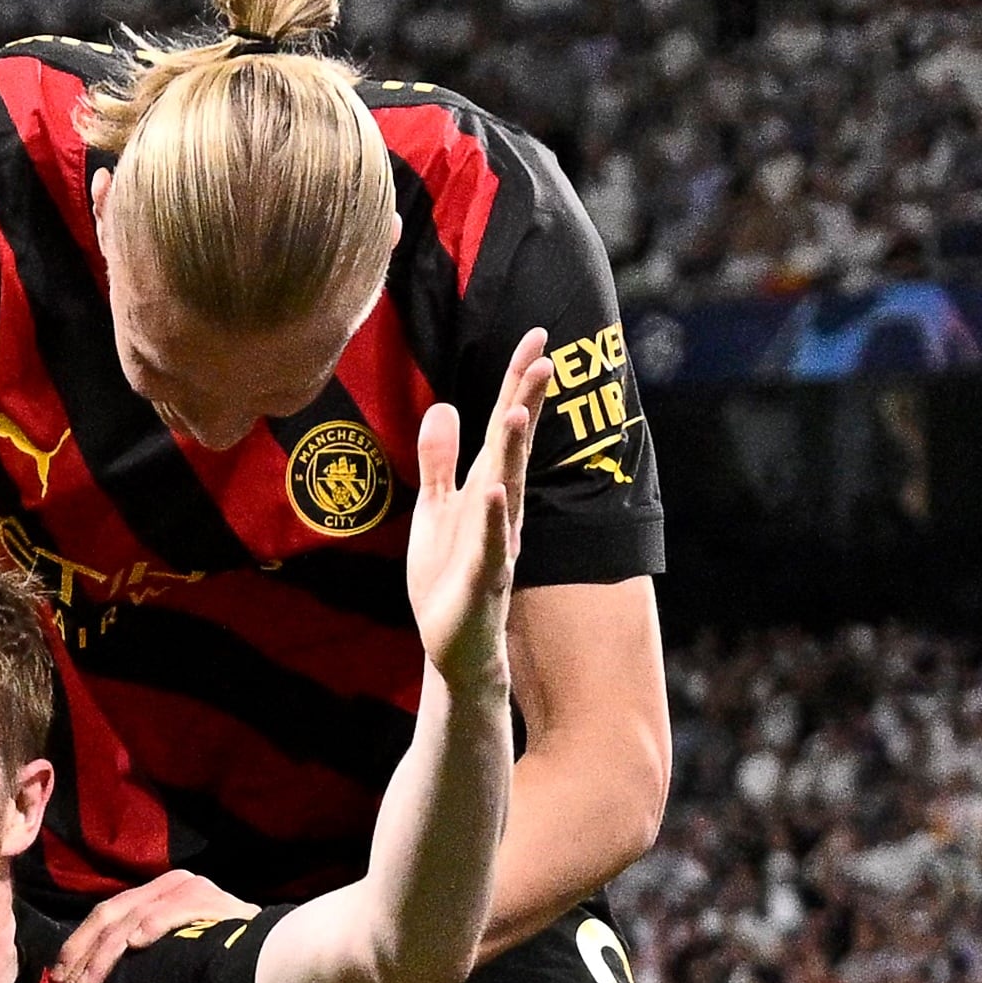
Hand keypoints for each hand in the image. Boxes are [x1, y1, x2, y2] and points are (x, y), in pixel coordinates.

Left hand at [42, 870, 258, 982]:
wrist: (274, 953)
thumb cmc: (221, 960)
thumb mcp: (173, 953)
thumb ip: (140, 954)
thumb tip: (90, 981)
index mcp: (156, 893)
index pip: (104, 915)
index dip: (76, 947)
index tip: (57, 982)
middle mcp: (169, 885)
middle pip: (109, 917)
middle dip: (82, 960)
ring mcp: (188, 889)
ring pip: (130, 919)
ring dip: (103, 959)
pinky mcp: (207, 899)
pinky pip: (171, 910)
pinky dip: (152, 926)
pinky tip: (136, 944)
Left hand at [404, 328, 546, 687]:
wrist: (455, 645)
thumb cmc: (449, 575)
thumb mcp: (435, 508)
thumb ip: (440, 460)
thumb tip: (443, 406)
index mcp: (487, 488)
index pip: (506, 427)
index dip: (518, 383)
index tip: (536, 337)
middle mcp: (499, 509)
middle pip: (515, 448)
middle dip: (527, 402)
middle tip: (546, 357)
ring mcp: (496, 543)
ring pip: (507, 490)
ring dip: (512, 452)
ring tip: (517, 411)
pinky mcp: (483, 580)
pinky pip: (491, 546)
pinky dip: (493, 520)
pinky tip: (496, 492)